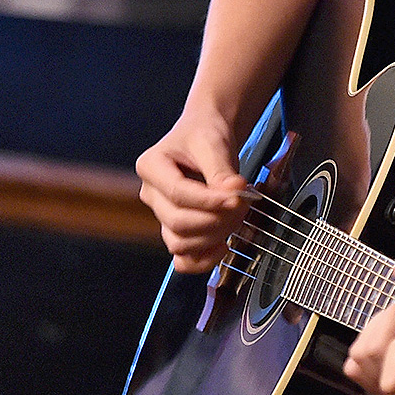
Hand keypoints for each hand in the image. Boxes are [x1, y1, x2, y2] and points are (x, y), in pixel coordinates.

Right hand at [136, 105, 252, 272]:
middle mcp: (151, 193)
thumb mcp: (213, 144)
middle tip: (243, 204)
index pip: (178, 193)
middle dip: (215, 219)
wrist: (207, 137)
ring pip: (180, 243)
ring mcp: (162, 215)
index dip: (209, 201)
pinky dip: (203, 259)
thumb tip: (233, 193)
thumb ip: (221, 171)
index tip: (237, 198)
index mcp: (150, 166)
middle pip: (178, 222)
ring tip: (236, 216)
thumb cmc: (204, 135)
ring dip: (213, 236)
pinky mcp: (176, 231)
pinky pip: (183, 259)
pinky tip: (223, 245)